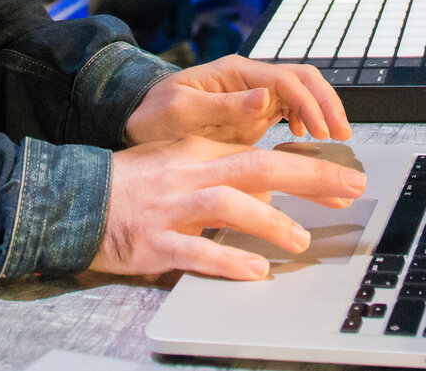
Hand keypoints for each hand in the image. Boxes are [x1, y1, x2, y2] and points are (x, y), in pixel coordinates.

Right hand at [92, 137, 366, 278]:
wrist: (75, 199)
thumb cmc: (136, 185)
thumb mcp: (184, 165)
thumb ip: (227, 174)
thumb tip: (273, 192)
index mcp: (201, 153)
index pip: (264, 154)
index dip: (309, 166)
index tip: (346, 178)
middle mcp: (191, 174)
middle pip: (257, 166)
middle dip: (309, 174)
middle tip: (350, 187)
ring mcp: (172, 207)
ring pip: (227, 203)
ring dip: (269, 221)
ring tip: (300, 240)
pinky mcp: (154, 241)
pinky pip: (194, 250)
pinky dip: (226, 260)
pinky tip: (254, 272)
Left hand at [125, 55, 351, 145]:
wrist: (136, 120)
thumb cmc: (153, 114)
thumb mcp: (181, 111)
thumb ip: (222, 105)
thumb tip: (264, 97)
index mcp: (236, 73)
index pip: (286, 80)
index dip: (310, 103)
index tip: (322, 130)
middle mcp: (250, 80)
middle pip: (303, 80)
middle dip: (327, 103)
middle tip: (342, 134)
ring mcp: (253, 97)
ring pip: (301, 95)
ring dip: (322, 112)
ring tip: (335, 139)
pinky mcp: (253, 115)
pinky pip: (289, 112)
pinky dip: (306, 122)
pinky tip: (308, 140)